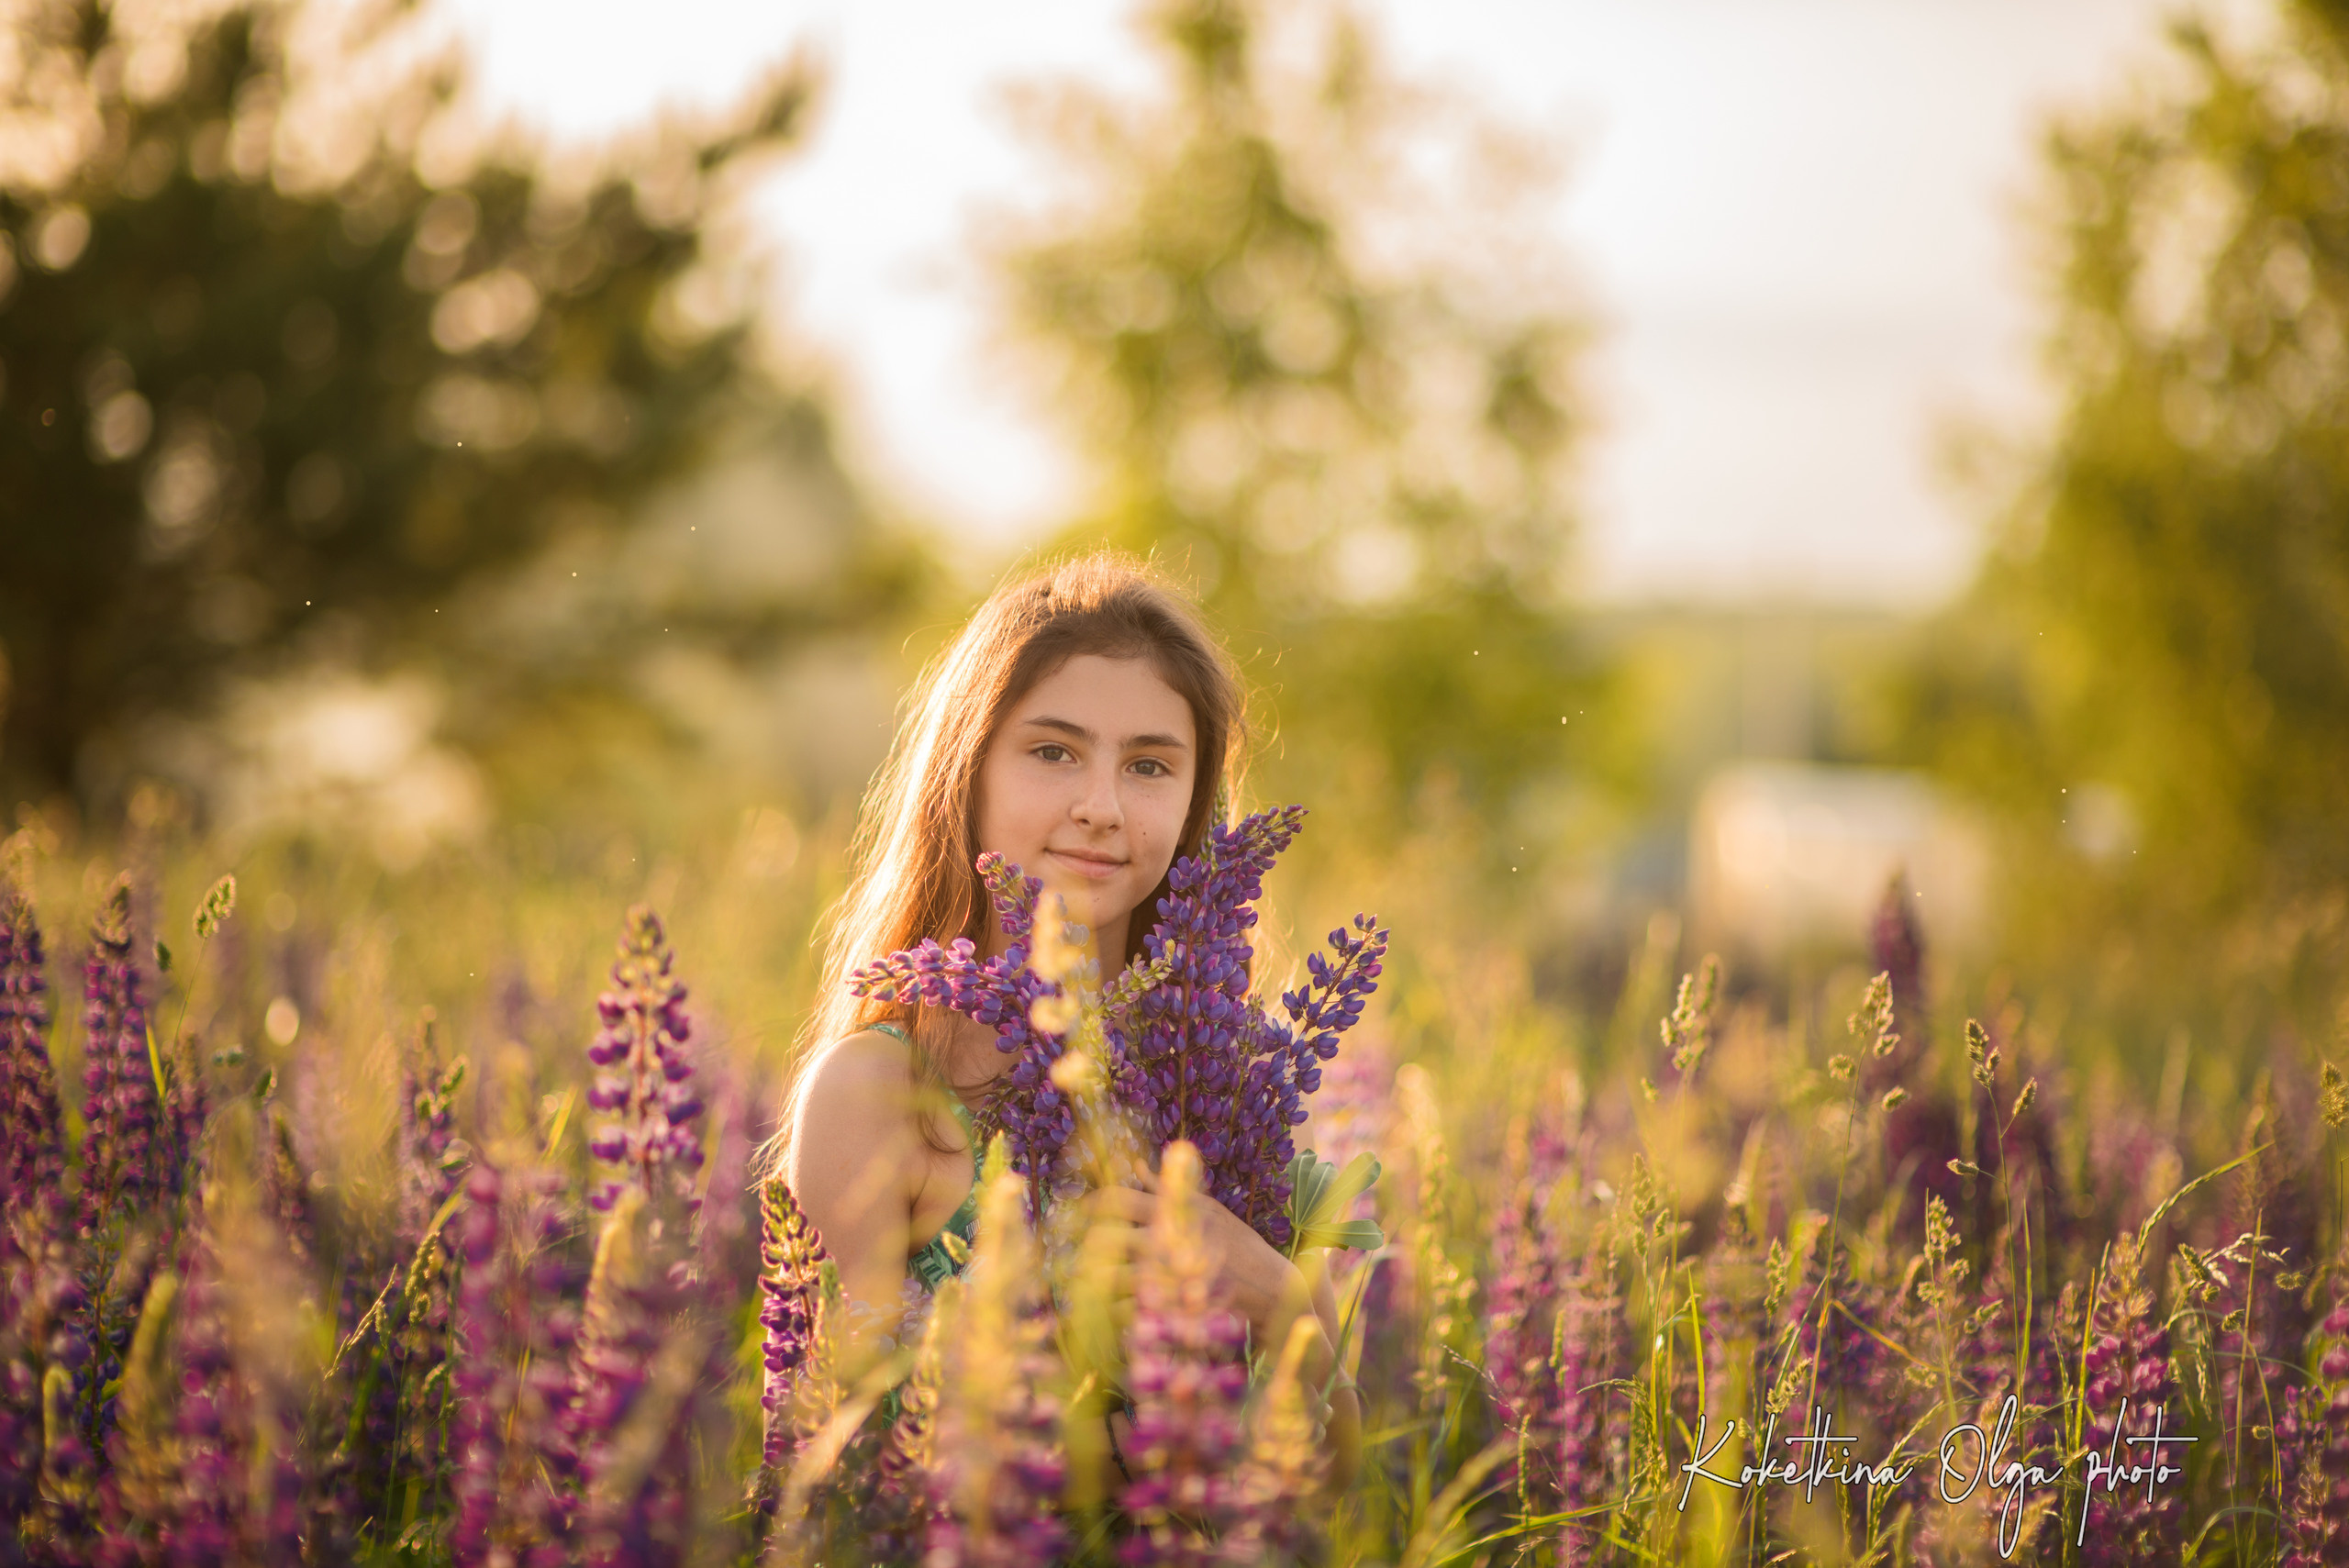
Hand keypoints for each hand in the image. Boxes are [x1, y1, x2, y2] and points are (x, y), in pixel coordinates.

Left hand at [1085, 1170, 1308, 1343]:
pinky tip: (1114, 1311)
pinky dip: (1121, 1311)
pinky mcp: (1179, 1306)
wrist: (1274, 1288)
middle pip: (1114, 1238)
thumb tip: (1134, 1166)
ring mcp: (1175, 1275)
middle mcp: (1174, 1240)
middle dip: (1090, 1247)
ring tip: (1089, 1285)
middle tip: (1079, 1256)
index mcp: (1178, 1213)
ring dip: (1099, 1282)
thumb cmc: (1236, 1245)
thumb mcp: (1207, 1211)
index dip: (1096, 1204)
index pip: (1124, 1200)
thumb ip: (1167, 1190)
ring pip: (1120, 1277)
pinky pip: (1137, 1310)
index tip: (1081, 1211)